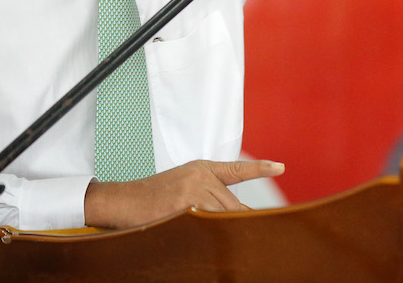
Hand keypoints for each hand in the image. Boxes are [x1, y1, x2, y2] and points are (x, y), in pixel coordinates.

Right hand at [83, 158, 285, 228]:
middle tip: (243, 236)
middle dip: (234, 221)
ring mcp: (194, 189)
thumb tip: (226, 212)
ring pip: (222, 215)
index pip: (237, 169)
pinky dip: (208, 232)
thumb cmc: (151, 196)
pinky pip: (207, 223)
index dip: (260, 168)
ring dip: (222, 229)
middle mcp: (201, 176)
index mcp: (202, 168)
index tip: (280, 166)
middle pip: (232, 204)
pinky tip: (200, 235)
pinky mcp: (185, 204)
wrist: (123, 200)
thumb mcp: (181, 183)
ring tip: (214, 235)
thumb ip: (205, 192)